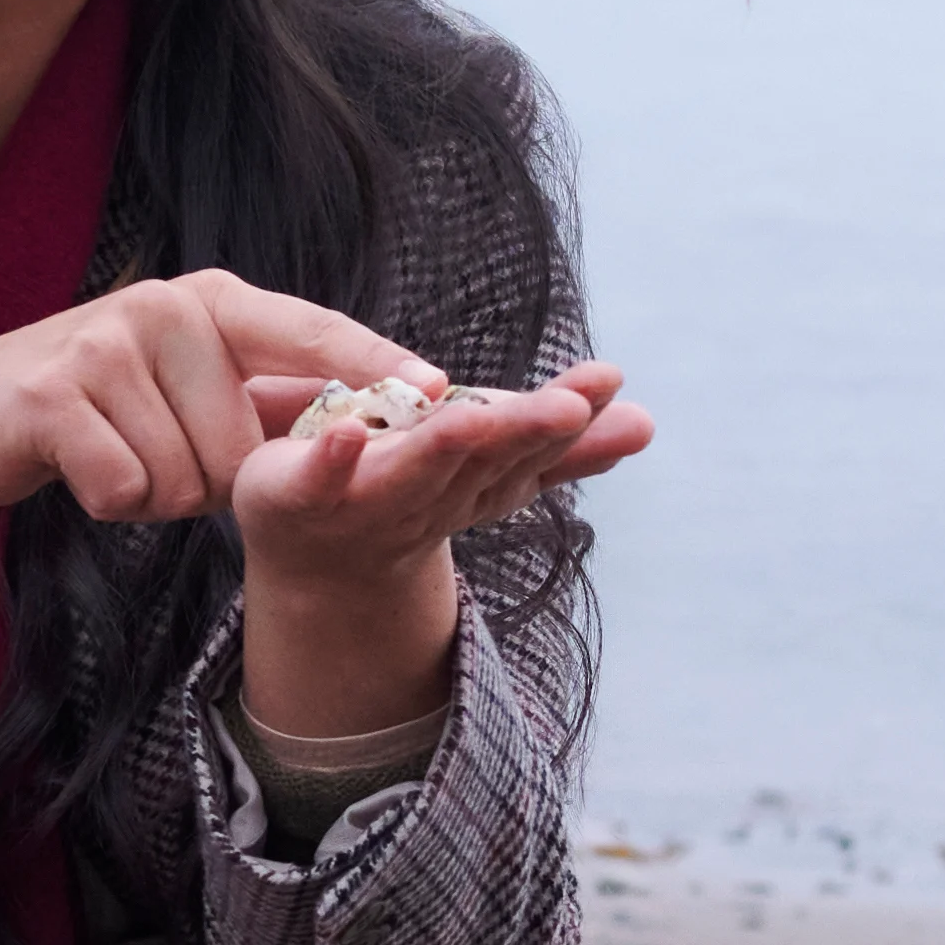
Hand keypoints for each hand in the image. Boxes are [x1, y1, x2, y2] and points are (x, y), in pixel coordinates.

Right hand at [0, 267, 425, 576]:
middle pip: (246, 448)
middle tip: (155, 450)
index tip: (442, 392)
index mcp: (215, 302)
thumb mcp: (187, 385)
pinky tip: (84, 469)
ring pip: (187, 479)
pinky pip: (126, 490)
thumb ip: (266, 397)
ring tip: (117, 453)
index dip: (378, 366)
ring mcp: (106, 343)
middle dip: (209, 481)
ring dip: (156, 494)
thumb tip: (373, 421)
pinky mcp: (54, 395)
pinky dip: (111, 502)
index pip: (316, 333)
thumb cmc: (98, 410)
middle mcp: (167, 307)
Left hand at [227, 358, 647, 739]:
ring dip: (442, 447)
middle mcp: (429, 496)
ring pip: (410, 472)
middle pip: (481, 462)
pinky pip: (316, 480)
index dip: (569, 424)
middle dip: (522, 434)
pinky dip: (332, 460)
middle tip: (568, 408)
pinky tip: (344, 432)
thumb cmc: (409, 497)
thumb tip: (646, 423)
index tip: (608, 384)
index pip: (529, 451)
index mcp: (475, 484)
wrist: (315, 560)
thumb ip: (559, 449)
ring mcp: (364, 502)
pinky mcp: (298, 499)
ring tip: (475, 416)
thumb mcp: (488, 467)